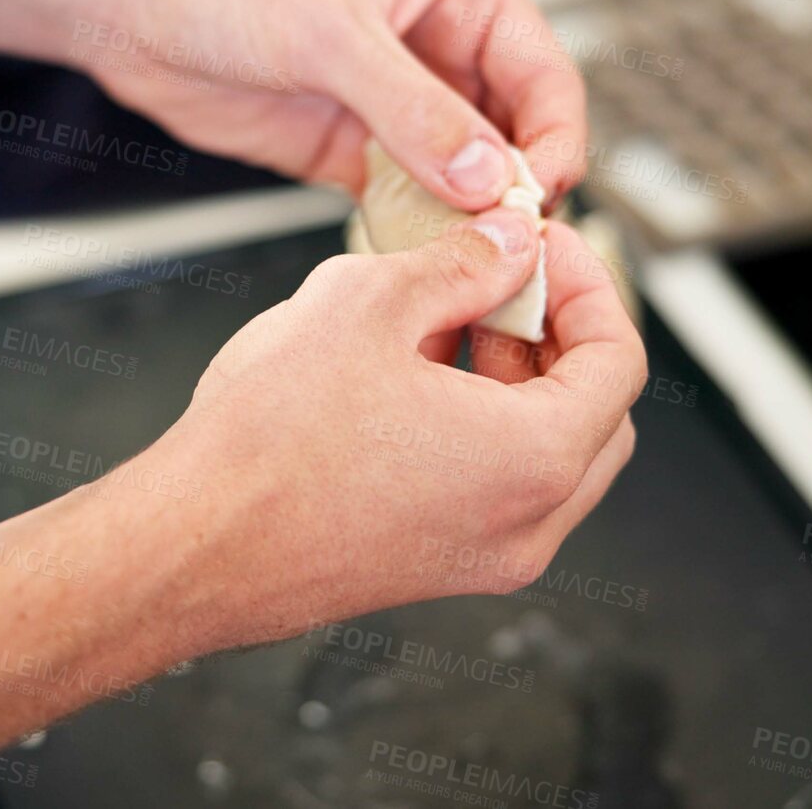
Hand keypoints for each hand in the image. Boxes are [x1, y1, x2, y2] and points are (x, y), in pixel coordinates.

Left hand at [75, 0, 587, 210]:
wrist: (137, 6)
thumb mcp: (331, 34)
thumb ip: (413, 110)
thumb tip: (486, 175)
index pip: (543, 73)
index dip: (555, 138)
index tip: (540, 197)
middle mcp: (439, 47)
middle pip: (515, 133)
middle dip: (514, 191)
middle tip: (510, 248)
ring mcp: (398, 104)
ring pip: (466, 176)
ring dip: (468, 220)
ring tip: (468, 263)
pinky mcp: (355, 150)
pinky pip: (409, 202)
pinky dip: (418, 232)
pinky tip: (415, 258)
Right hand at [136, 210, 641, 646]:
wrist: (191, 543)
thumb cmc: (266, 443)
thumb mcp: (368, 303)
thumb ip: (463, 263)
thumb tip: (510, 245)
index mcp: (534, 459)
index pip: (619, 361)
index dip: (587, 285)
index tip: (543, 248)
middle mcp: (528, 524)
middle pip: (597, 413)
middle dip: (558, 334)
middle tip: (503, 281)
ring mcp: (485, 556)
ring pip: (547, 454)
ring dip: (517, 378)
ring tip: (444, 319)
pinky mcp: (437, 566)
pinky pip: (496, 487)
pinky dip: (481, 424)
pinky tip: (411, 375)